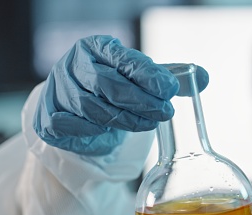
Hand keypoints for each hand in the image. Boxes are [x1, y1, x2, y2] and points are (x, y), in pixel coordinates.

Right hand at [33, 35, 207, 155]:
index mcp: (97, 47)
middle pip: (108, 84)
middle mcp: (74, 64)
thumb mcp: (140, 78)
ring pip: (92, 108)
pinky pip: (72, 126)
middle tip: (166, 113)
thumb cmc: (112, 87)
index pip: (124, 59)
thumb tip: (202, 78)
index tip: (171, 89)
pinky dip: (95, 131)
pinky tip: (112, 131)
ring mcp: (57, 90)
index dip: (149, 75)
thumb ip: (168, 77)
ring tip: (148, 124)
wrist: (75, 107)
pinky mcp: (48, 116)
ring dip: (125, 119)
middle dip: (141, 102)